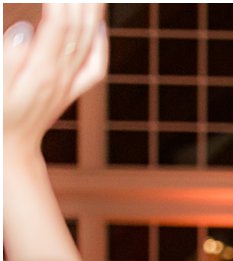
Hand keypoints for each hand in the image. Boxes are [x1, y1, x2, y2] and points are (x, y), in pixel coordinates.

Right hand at [3, 4, 106, 154]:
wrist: (11, 152)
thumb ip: (8, 61)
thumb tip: (25, 30)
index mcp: (42, 72)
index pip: (59, 25)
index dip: (61, 1)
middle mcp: (62, 75)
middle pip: (80, 28)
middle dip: (81, 0)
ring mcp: (69, 82)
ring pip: (90, 41)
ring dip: (94, 11)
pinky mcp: (71, 89)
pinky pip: (95, 64)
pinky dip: (101, 42)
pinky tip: (100, 26)